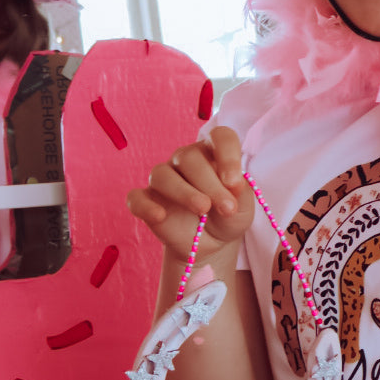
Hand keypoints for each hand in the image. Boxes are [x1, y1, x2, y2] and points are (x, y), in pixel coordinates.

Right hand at [128, 126, 254, 260]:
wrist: (211, 243)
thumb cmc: (228, 216)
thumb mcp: (242, 207)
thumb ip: (241, 193)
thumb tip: (234, 184)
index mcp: (212, 152)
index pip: (219, 137)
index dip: (228, 156)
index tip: (235, 183)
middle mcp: (185, 160)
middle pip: (190, 158)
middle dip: (210, 184)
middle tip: (226, 208)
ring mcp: (163, 179)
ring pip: (162, 175)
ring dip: (183, 192)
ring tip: (202, 210)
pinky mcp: (146, 200)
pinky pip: (136, 197)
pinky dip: (145, 206)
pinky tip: (159, 216)